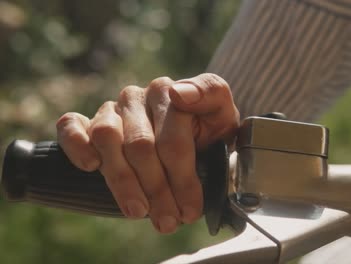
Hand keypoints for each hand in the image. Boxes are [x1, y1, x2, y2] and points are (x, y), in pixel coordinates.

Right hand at [56, 73, 239, 233]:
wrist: (190, 134)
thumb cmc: (207, 128)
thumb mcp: (222, 115)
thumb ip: (210, 95)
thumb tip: (180, 92)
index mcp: (170, 92)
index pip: (172, 138)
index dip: (182, 179)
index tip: (190, 209)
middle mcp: (138, 96)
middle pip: (141, 145)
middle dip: (157, 190)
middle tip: (168, 221)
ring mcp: (111, 108)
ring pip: (107, 139)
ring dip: (122, 180)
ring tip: (137, 211)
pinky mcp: (88, 121)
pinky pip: (70, 126)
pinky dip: (76, 145)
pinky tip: (90, 166)